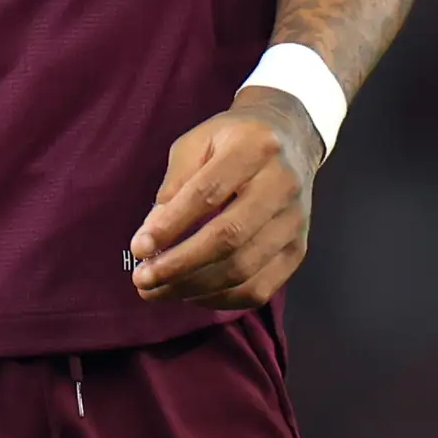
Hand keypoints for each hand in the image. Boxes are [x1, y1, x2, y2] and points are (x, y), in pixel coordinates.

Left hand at [127, 90, 324, 308]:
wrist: (291, 138)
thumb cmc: (234, 139)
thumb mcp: (198, 142)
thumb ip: (174, 184)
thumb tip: (150, 237)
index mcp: (254, 147)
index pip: (207, 193)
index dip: (171, 225)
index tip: (139, 248)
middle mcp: (282, 184)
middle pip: (229, 237)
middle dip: (180, 265)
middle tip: (142, 279)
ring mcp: (295, 221)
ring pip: (243, 269)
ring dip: (194, 288)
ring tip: (157, 291)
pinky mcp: (299, 249)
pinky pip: (260, 288)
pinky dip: (221, 299)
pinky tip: (191, 294)